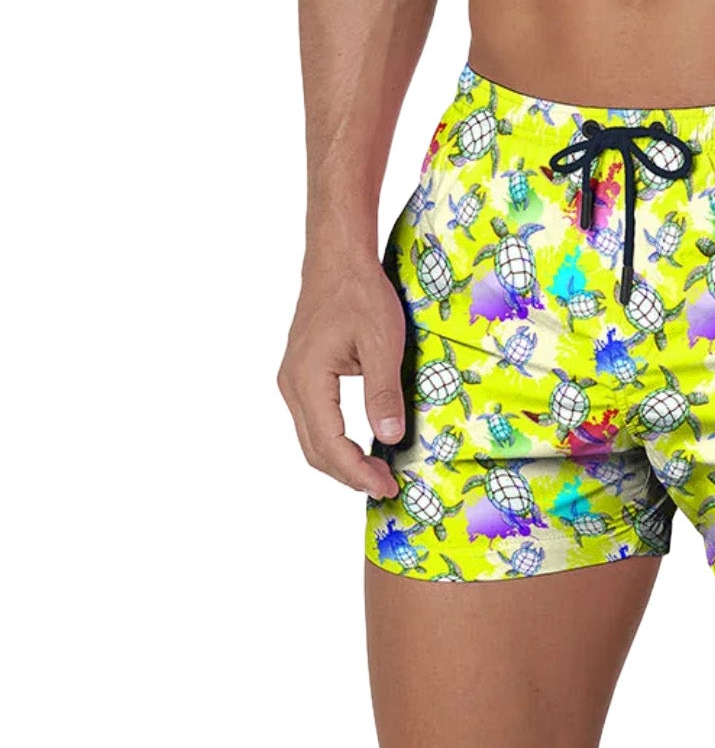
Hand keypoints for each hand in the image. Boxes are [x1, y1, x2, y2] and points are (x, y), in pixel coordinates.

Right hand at [277, 255, 406, 498]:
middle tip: (386, 486)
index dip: (357, 473)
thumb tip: (389, 438)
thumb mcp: (382, 343)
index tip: (387, 487)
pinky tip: (363, 445)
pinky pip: (314, 420)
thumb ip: (383, 393)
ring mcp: (293, 381)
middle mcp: (292, 386)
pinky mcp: (302, 375)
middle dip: (349, 475)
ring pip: (312, 438)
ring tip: (377, 472)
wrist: (338, 260)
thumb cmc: (360, 294)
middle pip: (315, 450)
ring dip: (342, 460)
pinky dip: (336, 440)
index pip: (329, 445)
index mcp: (307, 381)